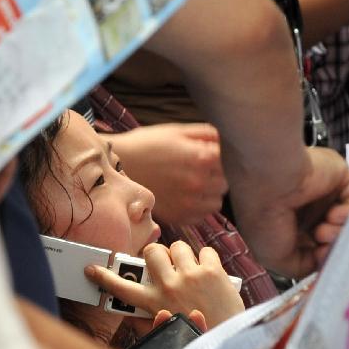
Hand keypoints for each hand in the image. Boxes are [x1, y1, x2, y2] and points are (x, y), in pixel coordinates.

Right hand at [86, 241, 243, 328]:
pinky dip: (207, 258)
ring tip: (189, 270)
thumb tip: (126, 311)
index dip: (105, 277)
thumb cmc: (197, 337)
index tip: (93, 269)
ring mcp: (192, 277)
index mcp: (154, 304)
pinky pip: (205, 250)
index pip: (123, 288)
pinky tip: (210, 272)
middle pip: (153, 251)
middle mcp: (170, 287)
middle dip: (157, 254)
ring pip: (179, 246)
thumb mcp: (164, 333)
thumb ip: (144, 321)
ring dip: (183, 255)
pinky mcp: (214, 272)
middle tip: (164, 264)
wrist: (230, 340)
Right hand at [103, 124, 228, 224]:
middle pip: (225, 184)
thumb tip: (227, 138)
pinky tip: (183, 196)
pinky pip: (200, 217)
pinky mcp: (178, 217)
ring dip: (208, 195)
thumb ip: (206, 134)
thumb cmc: (146, 145)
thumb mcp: (177, 131)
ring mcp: (189, 202)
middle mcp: (199, 182)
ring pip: (215, 203)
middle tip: (198, 171)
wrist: (118, 168)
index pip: (231, 163)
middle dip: (216, 177)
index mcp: (202, 157)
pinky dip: (196, 209)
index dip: (221, 160)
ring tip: (191, 185)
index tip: (210, 157)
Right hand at [231, 147, 348, 278]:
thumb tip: (323, 263)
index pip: (320, 248)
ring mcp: (329, 195)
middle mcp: (312, 211)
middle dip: (333, 246)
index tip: (320, 261)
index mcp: (294, 227)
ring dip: (339, 232)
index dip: (323, 258)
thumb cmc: (265, 220)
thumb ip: (302, 267)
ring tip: (323, 229)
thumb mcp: (275, 258)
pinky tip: (333, 215)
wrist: (272, 184)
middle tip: (322, 245)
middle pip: (338, 236)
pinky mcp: (343, 180)